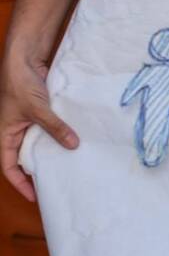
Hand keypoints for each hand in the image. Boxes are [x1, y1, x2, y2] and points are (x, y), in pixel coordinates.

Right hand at [0, 42, 77, 201]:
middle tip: (58, 184)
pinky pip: (50, 131)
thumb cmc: (21, 84)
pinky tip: (75, 145)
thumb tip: (73, 145)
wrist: (24, 60)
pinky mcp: (41, 114)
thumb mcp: (38, 109)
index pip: (9, 167)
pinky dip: (60, 138)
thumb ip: (55, 127)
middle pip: (25, 158)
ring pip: (39, 145)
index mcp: (5, 135)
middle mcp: (15, 132)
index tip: (35, 196)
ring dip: (52, 154)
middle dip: (39, 171)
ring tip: (70, 167)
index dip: (20, 183)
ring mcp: (28, 123)